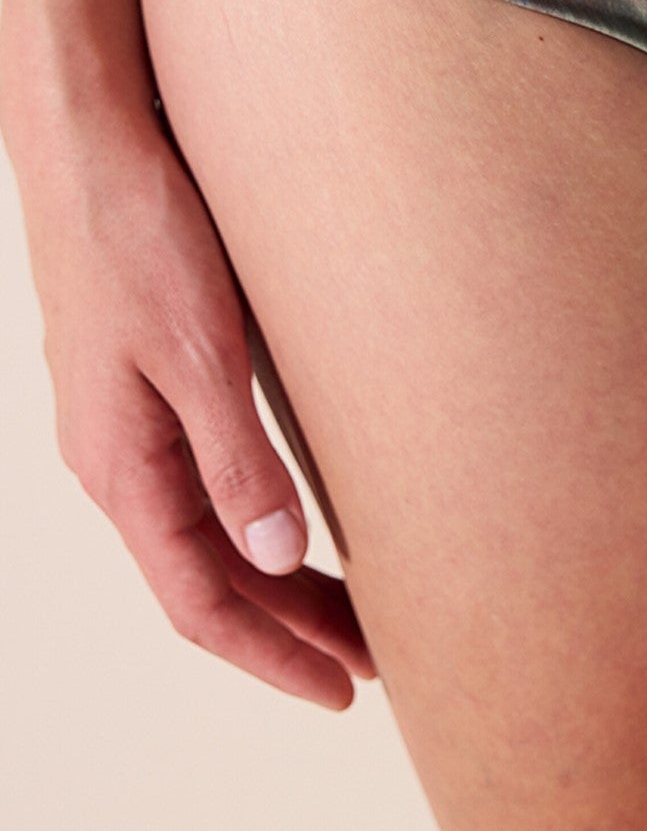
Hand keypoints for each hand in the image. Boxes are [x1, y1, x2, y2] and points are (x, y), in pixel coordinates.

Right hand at [6, 90, 373, 707]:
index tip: (341, 690)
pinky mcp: (145, 382)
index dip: (272, 655)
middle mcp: (116, 459)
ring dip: (278, 578)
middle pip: (209, 579)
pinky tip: (299, 520)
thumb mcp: (200, 352)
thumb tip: (275, 560)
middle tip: (372, 665)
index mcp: (121, 467)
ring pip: (208, 533)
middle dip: (288, 629)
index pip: (200, 603)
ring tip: (354, 610)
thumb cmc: (138, 234)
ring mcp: (126, 423)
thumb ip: (237, 460)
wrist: (89, 141)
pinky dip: (256, 520)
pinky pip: (202, 483)